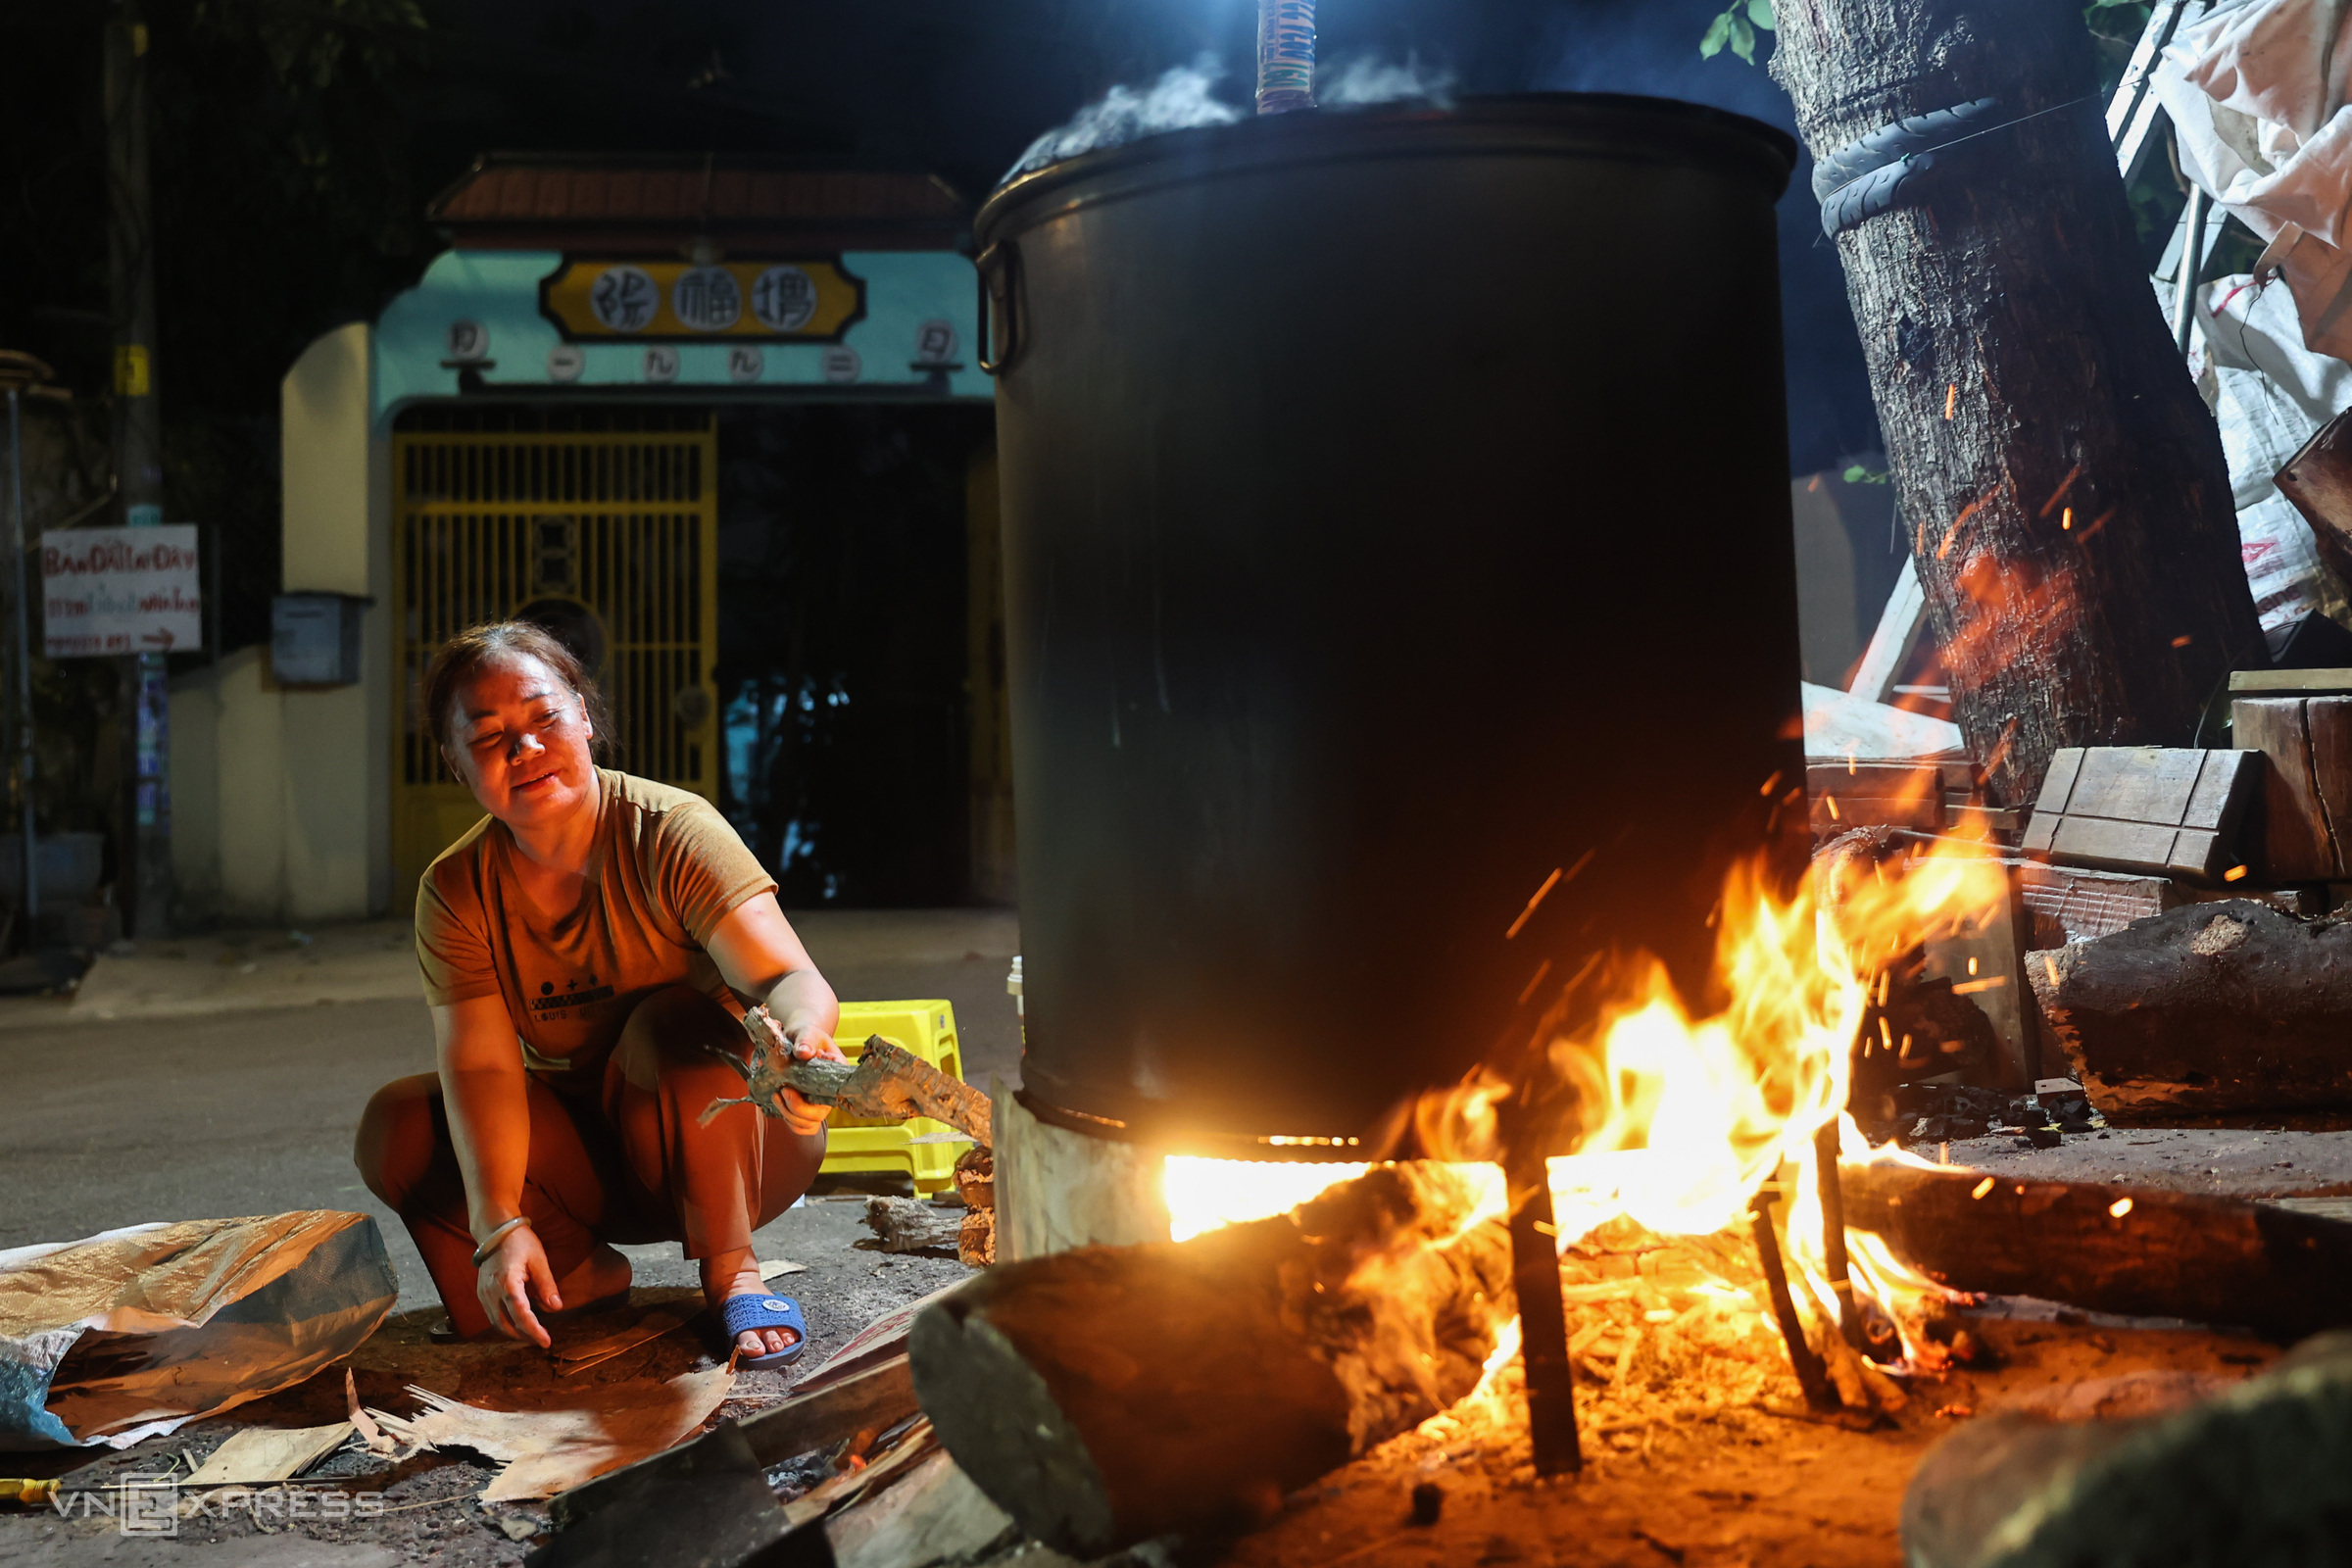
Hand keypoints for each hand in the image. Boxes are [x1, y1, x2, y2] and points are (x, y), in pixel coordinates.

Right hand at [476, 1221, 560, 1347]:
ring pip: (496, 1323)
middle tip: (542, 1341)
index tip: (546, 1341)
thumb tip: (556, 1308)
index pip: (520, 1314)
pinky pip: (492, 1316)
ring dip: (514, 1333)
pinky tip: (519, 1324)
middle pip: (506, 1324)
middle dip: (524, 1336)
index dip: (533, 1330)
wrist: (495, 1231)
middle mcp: (491, 1291)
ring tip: (533, 1335)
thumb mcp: (539, 1259)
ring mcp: (483, 1294)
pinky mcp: (482, 1294)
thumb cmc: (520, 1242)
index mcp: (507, 1282)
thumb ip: (547, 1285)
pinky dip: (505, 1324)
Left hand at [751, 1008, 845, 1135]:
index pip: (833, 1097)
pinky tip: (778, 1102)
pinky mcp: (804, 1108)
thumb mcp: (808, 1032)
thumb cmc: (806, 1036)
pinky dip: (787, 1119)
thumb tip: (803, 1052)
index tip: (792, 1087)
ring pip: (807, 1124)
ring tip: (776, 1095)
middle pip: (818, 1116)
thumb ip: (806, 1040)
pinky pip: (799, 1126)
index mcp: (836, 1075)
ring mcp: (817, 1103)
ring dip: (789, 1115)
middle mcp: (829, 1093)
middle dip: (796, 1108)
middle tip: (782, 1090)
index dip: (813, 1101)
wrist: (797, 1040)